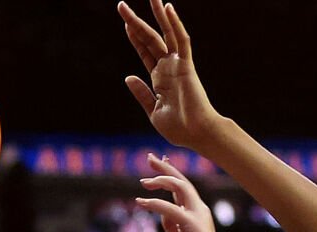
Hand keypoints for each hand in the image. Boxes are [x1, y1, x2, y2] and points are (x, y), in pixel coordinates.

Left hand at [119, 0, 224, 149]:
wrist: (195, 134)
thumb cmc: (178, 127)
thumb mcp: (153, 111)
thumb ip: (142, 93)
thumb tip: (127, 76)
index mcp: (159, 78)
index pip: (144, 52)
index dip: (135, 37)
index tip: (125, 23)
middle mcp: (168, 67)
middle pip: (150, 38)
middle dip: (135, 21)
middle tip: (120, 5)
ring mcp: (177, 64)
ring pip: (165, 33)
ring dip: (156, 15)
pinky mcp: (186, 65)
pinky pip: (181, 40)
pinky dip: (175, 24)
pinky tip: (167, 8)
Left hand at [133, 153, 224, 231]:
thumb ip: (172, 223)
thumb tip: (161, 211)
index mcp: (195, 211)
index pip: (183, 186)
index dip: (170, 171)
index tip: (158, 161)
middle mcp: (198, 209)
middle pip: (182, 181)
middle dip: (166, 167)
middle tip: (149, 158)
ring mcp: (197, 216)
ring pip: (181, 187)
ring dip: (162, 180)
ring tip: (143, 182)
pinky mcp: (192, 226)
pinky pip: (171, 209)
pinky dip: (155, 203)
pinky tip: (141, 202)